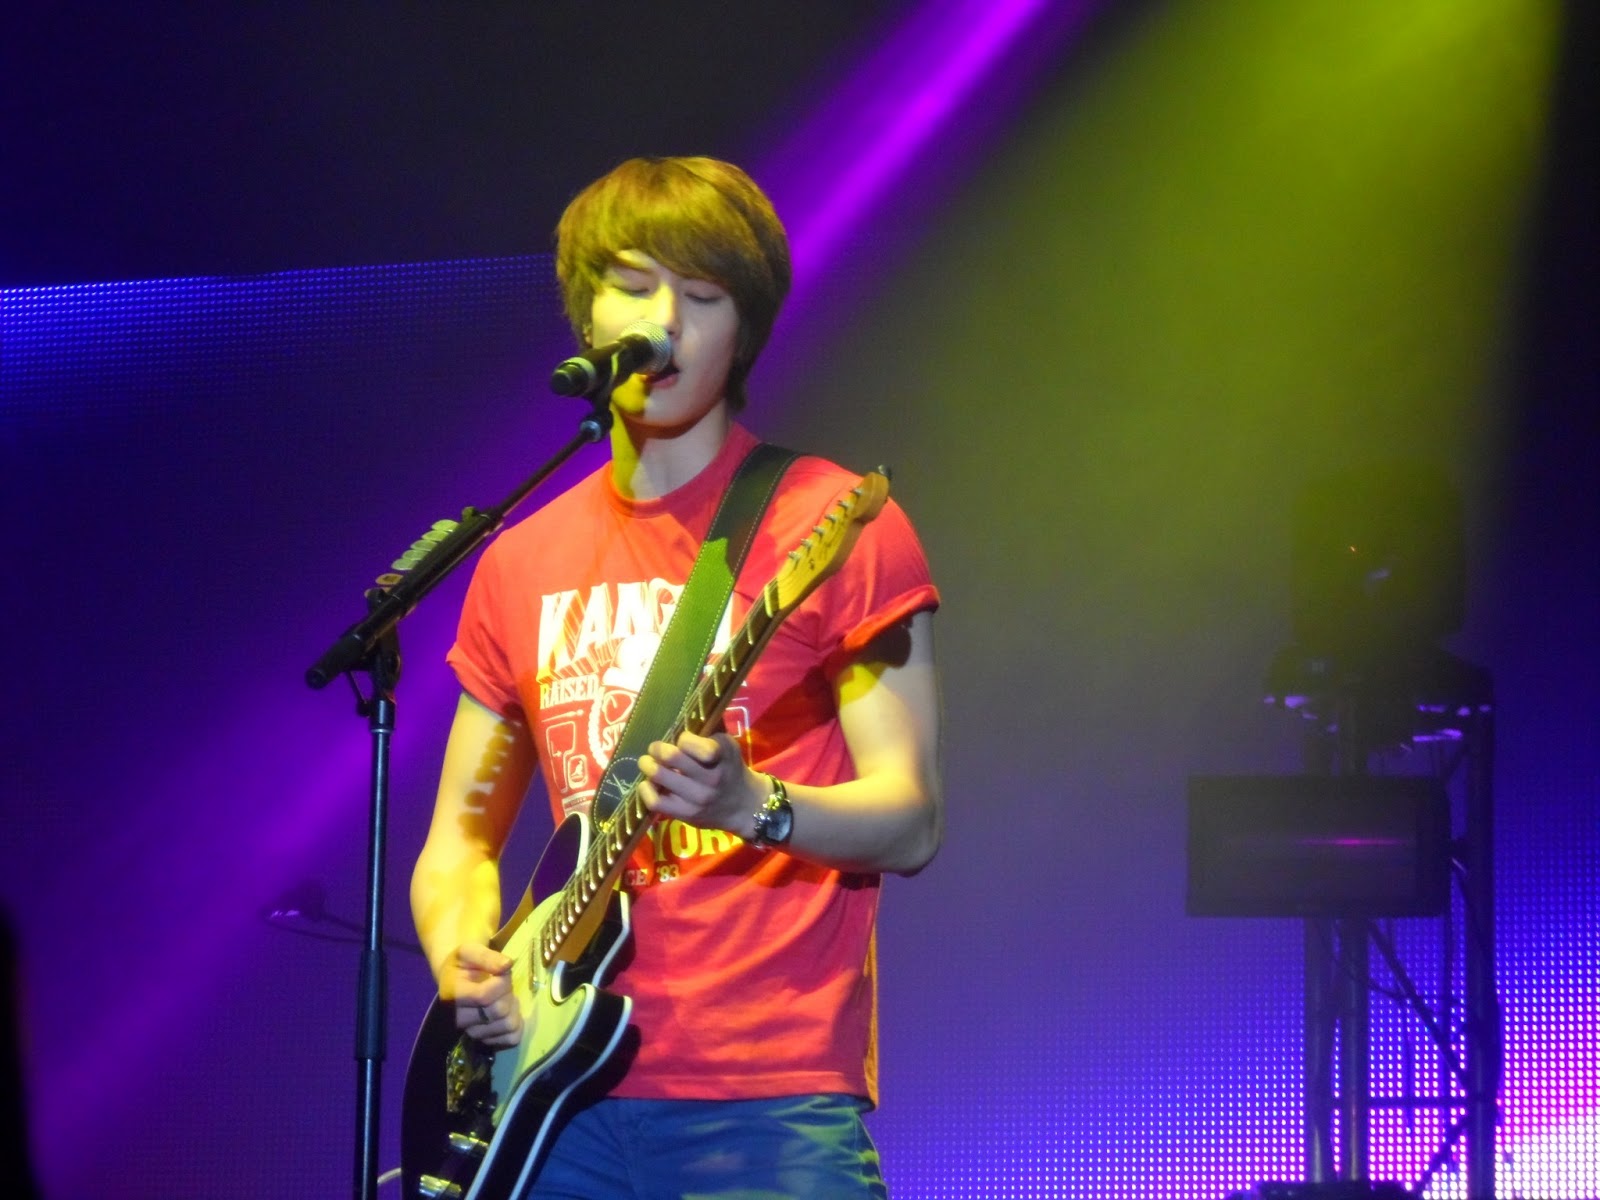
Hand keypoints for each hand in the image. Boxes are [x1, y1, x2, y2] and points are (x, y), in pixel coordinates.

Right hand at [443, 941, 521, 1047]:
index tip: (502, 971)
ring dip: (513, 1008)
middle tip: (504, 984)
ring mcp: (472, 1032)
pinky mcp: (485, 1040)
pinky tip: (508, 1012)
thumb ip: (486, 956)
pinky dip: (517, 1024)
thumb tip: (507, 964)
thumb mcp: (469, 951)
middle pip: (498, 1011)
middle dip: (508, 993)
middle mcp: (459, 1019)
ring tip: (505, 997)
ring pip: (507, 1026)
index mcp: (453, 995)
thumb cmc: (463, 965)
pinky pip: (511, 1039)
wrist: (455, 980)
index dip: (502, 982)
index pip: (484, 996)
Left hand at [637, 731, 763, 837]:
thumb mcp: (728, 744)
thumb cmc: (730, 767)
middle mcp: (710, 778)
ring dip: (648, 766)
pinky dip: (645, 790)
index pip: (692, 742)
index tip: (681, 739)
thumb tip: (690, 707)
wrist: (743, 805)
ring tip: (647, 763)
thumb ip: (710, 728)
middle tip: (654, 748)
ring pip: (659, 777)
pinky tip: (648, 783)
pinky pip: (656, 802)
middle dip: (656, 748)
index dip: (682, 738)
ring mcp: (697, 798)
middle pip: (670, 757)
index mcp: (721, 755)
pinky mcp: (686, 814)